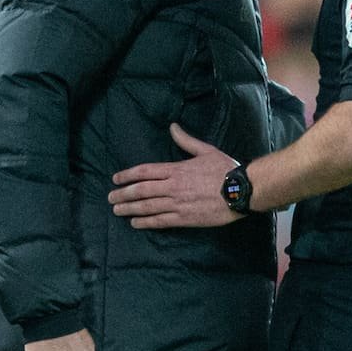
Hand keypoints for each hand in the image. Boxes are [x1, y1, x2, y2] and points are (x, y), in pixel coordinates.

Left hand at [108, 123, 243, 227]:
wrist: (241, 191)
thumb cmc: (225, 169)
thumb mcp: (205, 150)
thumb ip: (186, 141)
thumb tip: (173, 127)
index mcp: (176, 169)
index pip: (145, 171)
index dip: (128, 175)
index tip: (116, 179)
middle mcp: (173, 187)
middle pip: (141, 190)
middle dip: (124, 194)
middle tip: (110, 197)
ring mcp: (177, 204)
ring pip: (147, 207)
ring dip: (130, 208)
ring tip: (117, 210)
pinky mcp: (185, 219)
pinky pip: (160, 221)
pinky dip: (146, 222)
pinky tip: (135, 223)